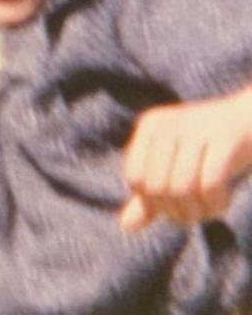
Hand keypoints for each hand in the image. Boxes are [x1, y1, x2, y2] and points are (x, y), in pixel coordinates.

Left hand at [121, 90, 251, 230]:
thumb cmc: (214, 147)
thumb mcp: (178, 168)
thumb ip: (152, 196)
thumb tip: (126, 226)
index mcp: (150, 126)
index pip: (135, 177)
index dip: (154, 201)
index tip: (176, 205)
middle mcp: (167, 124)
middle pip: (157, 187)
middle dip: (177, 211)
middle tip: (198, 212)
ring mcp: (195, 128)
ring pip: (181, 189)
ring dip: (198, 211)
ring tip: (211, 209)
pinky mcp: (225, 138)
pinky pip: (209, 184)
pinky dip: (215, 203)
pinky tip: (223, 202)